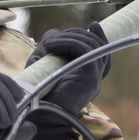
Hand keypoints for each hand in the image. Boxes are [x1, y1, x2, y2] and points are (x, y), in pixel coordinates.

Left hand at [23, 23, 110, 139]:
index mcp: (87, 75)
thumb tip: (54, 32)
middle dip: (75, 34)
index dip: (99, 37)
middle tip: (55, 37)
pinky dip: (69, 42)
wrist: (38, 114)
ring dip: (70, 37)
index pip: (100, 52)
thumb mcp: (43, 63)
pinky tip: (52, 45)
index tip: (93, 24)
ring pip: (92, 45)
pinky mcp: (90, 78)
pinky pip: (85, 51)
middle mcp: (94, 76)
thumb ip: (50, 47)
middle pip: (96, 45)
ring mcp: (94, 77)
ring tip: (50, 42)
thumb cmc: (38, 91)